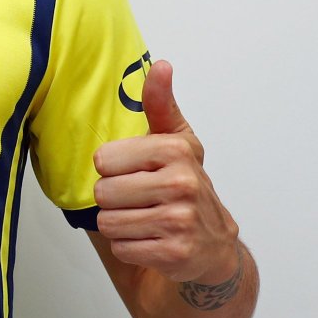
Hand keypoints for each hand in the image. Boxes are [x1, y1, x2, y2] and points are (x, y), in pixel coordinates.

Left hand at [92, 59, 240, 284]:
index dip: (112, 169)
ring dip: (120, 225)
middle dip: (114, 200)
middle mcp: (182, 183)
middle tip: (140, 200)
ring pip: (109, 222)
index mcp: (176, 150)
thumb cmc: (185, 186)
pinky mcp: (175, 253)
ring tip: (145, 220)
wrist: (213, 243)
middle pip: (103, 193)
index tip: (134, 172)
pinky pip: (122, 248)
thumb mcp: (176, 141)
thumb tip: (160, 65)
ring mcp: (180, 220)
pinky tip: (151, 240)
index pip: (103, 159)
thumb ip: (160, 104)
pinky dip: (130, 248)